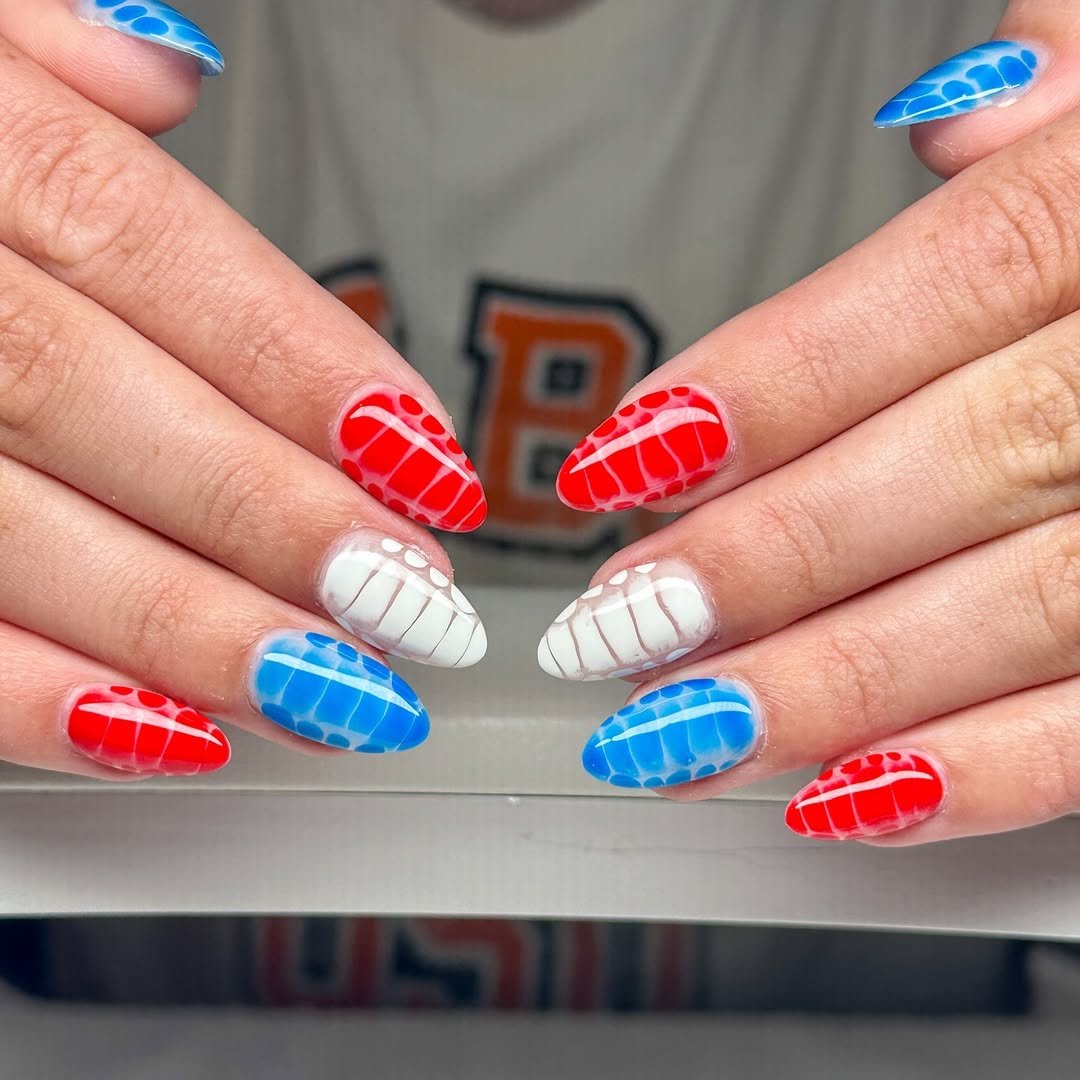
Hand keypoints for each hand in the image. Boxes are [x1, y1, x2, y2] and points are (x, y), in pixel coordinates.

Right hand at [0, 1, 486, 778]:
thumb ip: (33, 50)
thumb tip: (165, 71)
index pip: (148, 246)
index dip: (303, 364)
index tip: (425, 462)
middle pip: (98, 401)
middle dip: (273, 518)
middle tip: (409, 604)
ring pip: (7, 532)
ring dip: (183, 630)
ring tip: (327, 690)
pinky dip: (24, 697)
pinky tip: (156, 734)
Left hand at [540, 1, 1079, 843]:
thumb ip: (1069, 103)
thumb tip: (954, 118)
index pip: (932, 292)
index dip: (764, 389)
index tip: (622, 465)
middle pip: (960, 466)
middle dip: (767, 560)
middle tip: (623, 623)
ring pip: (1030, 609)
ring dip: (839, 688)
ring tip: (690, 730)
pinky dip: (993, 771)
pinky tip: (849, 795)